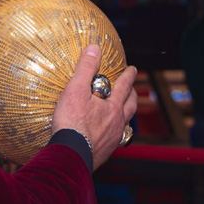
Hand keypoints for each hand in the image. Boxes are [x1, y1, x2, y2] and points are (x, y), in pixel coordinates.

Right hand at [51, 45, 137, 169]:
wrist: (70, 155)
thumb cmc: (72, 122)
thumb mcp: (75, 90)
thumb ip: (86, 69)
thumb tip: (94, 48)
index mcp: (113, 106)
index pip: (124, 86)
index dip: (128, 76)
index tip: (133, 69)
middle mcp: (117, 122)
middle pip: (130, 106)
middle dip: (132, 95)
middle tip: (132, 89)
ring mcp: (113, 138)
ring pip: (125, 123)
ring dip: (127, 114)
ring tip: (124, 111)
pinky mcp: (105, 152)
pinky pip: (116, 138)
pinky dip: (116, 131)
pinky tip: (110, 134)